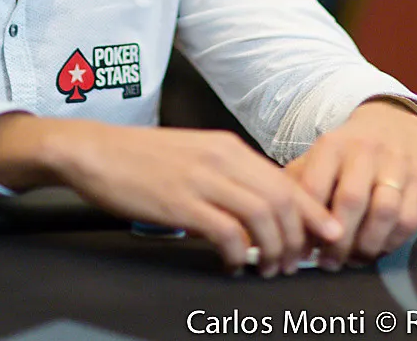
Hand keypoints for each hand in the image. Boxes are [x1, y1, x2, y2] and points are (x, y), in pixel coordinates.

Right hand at [0, 116, 342, 276]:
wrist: (94, 151)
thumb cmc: (140, 159)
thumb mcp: (194, 155)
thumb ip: (228, 175)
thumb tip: (260, 208)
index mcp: (228, 147)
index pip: (285, 180)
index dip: (310, 213)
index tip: (322, 237)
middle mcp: (222, 158)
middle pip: (282, 200)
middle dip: (297, 238)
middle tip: (295, 262)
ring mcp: (201, 179)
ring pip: (262, 217)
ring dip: (273, 250)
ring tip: (268, 268)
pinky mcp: (180, 203)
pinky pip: (226, 233)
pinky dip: (238, 255)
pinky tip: (232, 265)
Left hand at [283, 99, 416, 268]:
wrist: (392, 122)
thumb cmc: (346, 152)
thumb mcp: (317, 158)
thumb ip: (297, 186)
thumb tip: (277, 227)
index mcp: (331, 146)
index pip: (315, 187)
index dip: (308, 225)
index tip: (302, 250)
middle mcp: (364, 151)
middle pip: (351, 201)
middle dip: (338, 241)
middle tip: (329, 263)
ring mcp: (396, 162)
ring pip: (384, 212)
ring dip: (367, 245)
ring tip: (353, 260)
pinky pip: (409, 220)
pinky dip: (392, 242)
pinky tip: (378, 249)